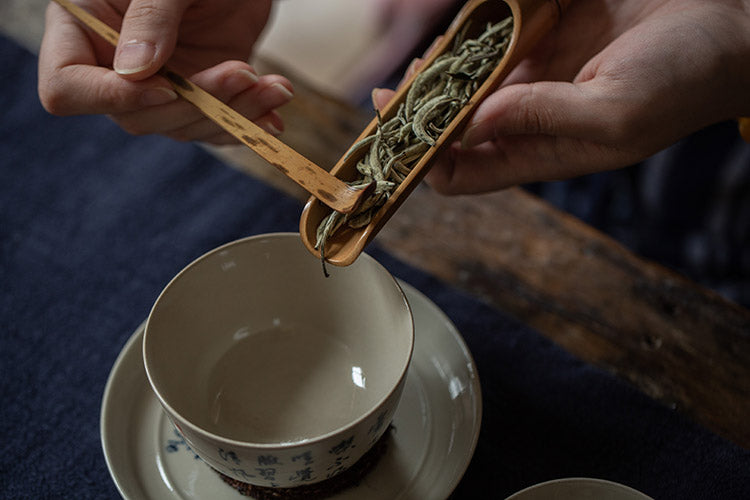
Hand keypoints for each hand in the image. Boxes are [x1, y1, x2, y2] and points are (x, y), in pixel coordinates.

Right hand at [38, 0, 293, 143]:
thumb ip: (151, 18)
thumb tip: (135, 73)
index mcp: (83, 25)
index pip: (68, 86)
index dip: (113, 98)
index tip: (168, 86)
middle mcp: (115, 63)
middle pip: (137, 117)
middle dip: (197, 106)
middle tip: (243, 74)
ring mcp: (160, 81)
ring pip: (183, 126)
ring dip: (234, 114)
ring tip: (276, 86)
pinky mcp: (200, 91)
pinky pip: (214, 124)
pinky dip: (247, 121)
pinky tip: (273, 109)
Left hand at [374, 0, 749, 193]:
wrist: (728, 28)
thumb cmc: (685, 81)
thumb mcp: (616, 112)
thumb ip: (544, 117)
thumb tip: (475, 120)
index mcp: (543, 151)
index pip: (464, 173)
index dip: (425, 161)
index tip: (397, 136)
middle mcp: (529, 116)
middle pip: (454, 124)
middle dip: (421, 111)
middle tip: (402, 85)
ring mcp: (534, 74)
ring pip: (467, 78)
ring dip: (442, 67)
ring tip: (427, 54)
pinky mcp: (545, 34)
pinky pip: (494, 35)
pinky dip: (473, 30)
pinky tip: (460, 25)